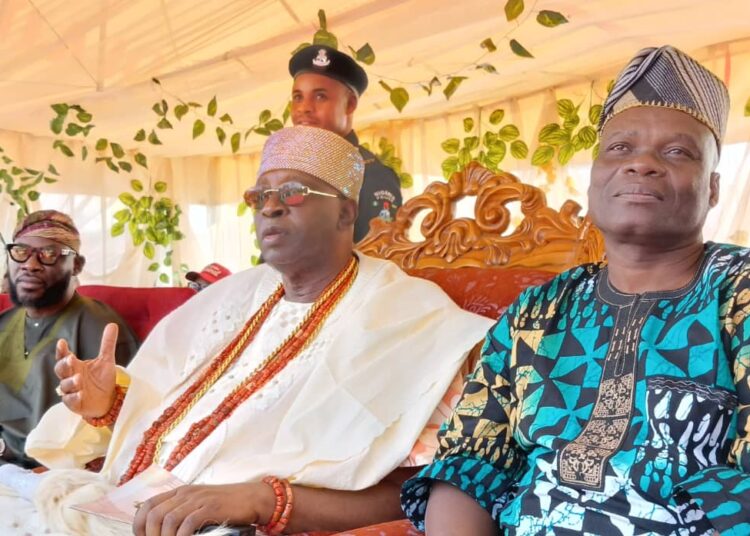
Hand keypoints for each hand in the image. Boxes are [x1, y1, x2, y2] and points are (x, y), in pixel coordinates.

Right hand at [54, 322, 118, 418]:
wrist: (107, 400)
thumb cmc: (102, 379)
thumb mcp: (106, 360)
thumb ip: (107, 344)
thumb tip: (112, 324)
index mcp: (75, 366)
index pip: (64, 357)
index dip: (61, 350)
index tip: (62, 342)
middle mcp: (70, 377)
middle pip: (60, 370)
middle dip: (64, 364)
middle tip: (71, 358)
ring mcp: (71, 391)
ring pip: (65, 385)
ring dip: (71, 382)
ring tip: (79, 378)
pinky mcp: (74, 403)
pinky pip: (70, 400)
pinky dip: (74, 397)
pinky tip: (81, 394)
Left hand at [132, 483, 269, 535]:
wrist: (252, 498)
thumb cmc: (226, 505)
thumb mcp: (200, 503)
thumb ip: (182, 510)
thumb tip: (163, 528)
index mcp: (181, 492)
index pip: (148, 505)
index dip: (139, 524)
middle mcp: (186, 493)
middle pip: (154, 513)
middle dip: (149, 534)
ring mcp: (199, 499)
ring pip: (168, 519)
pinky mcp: (211, 507)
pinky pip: (188, 523)